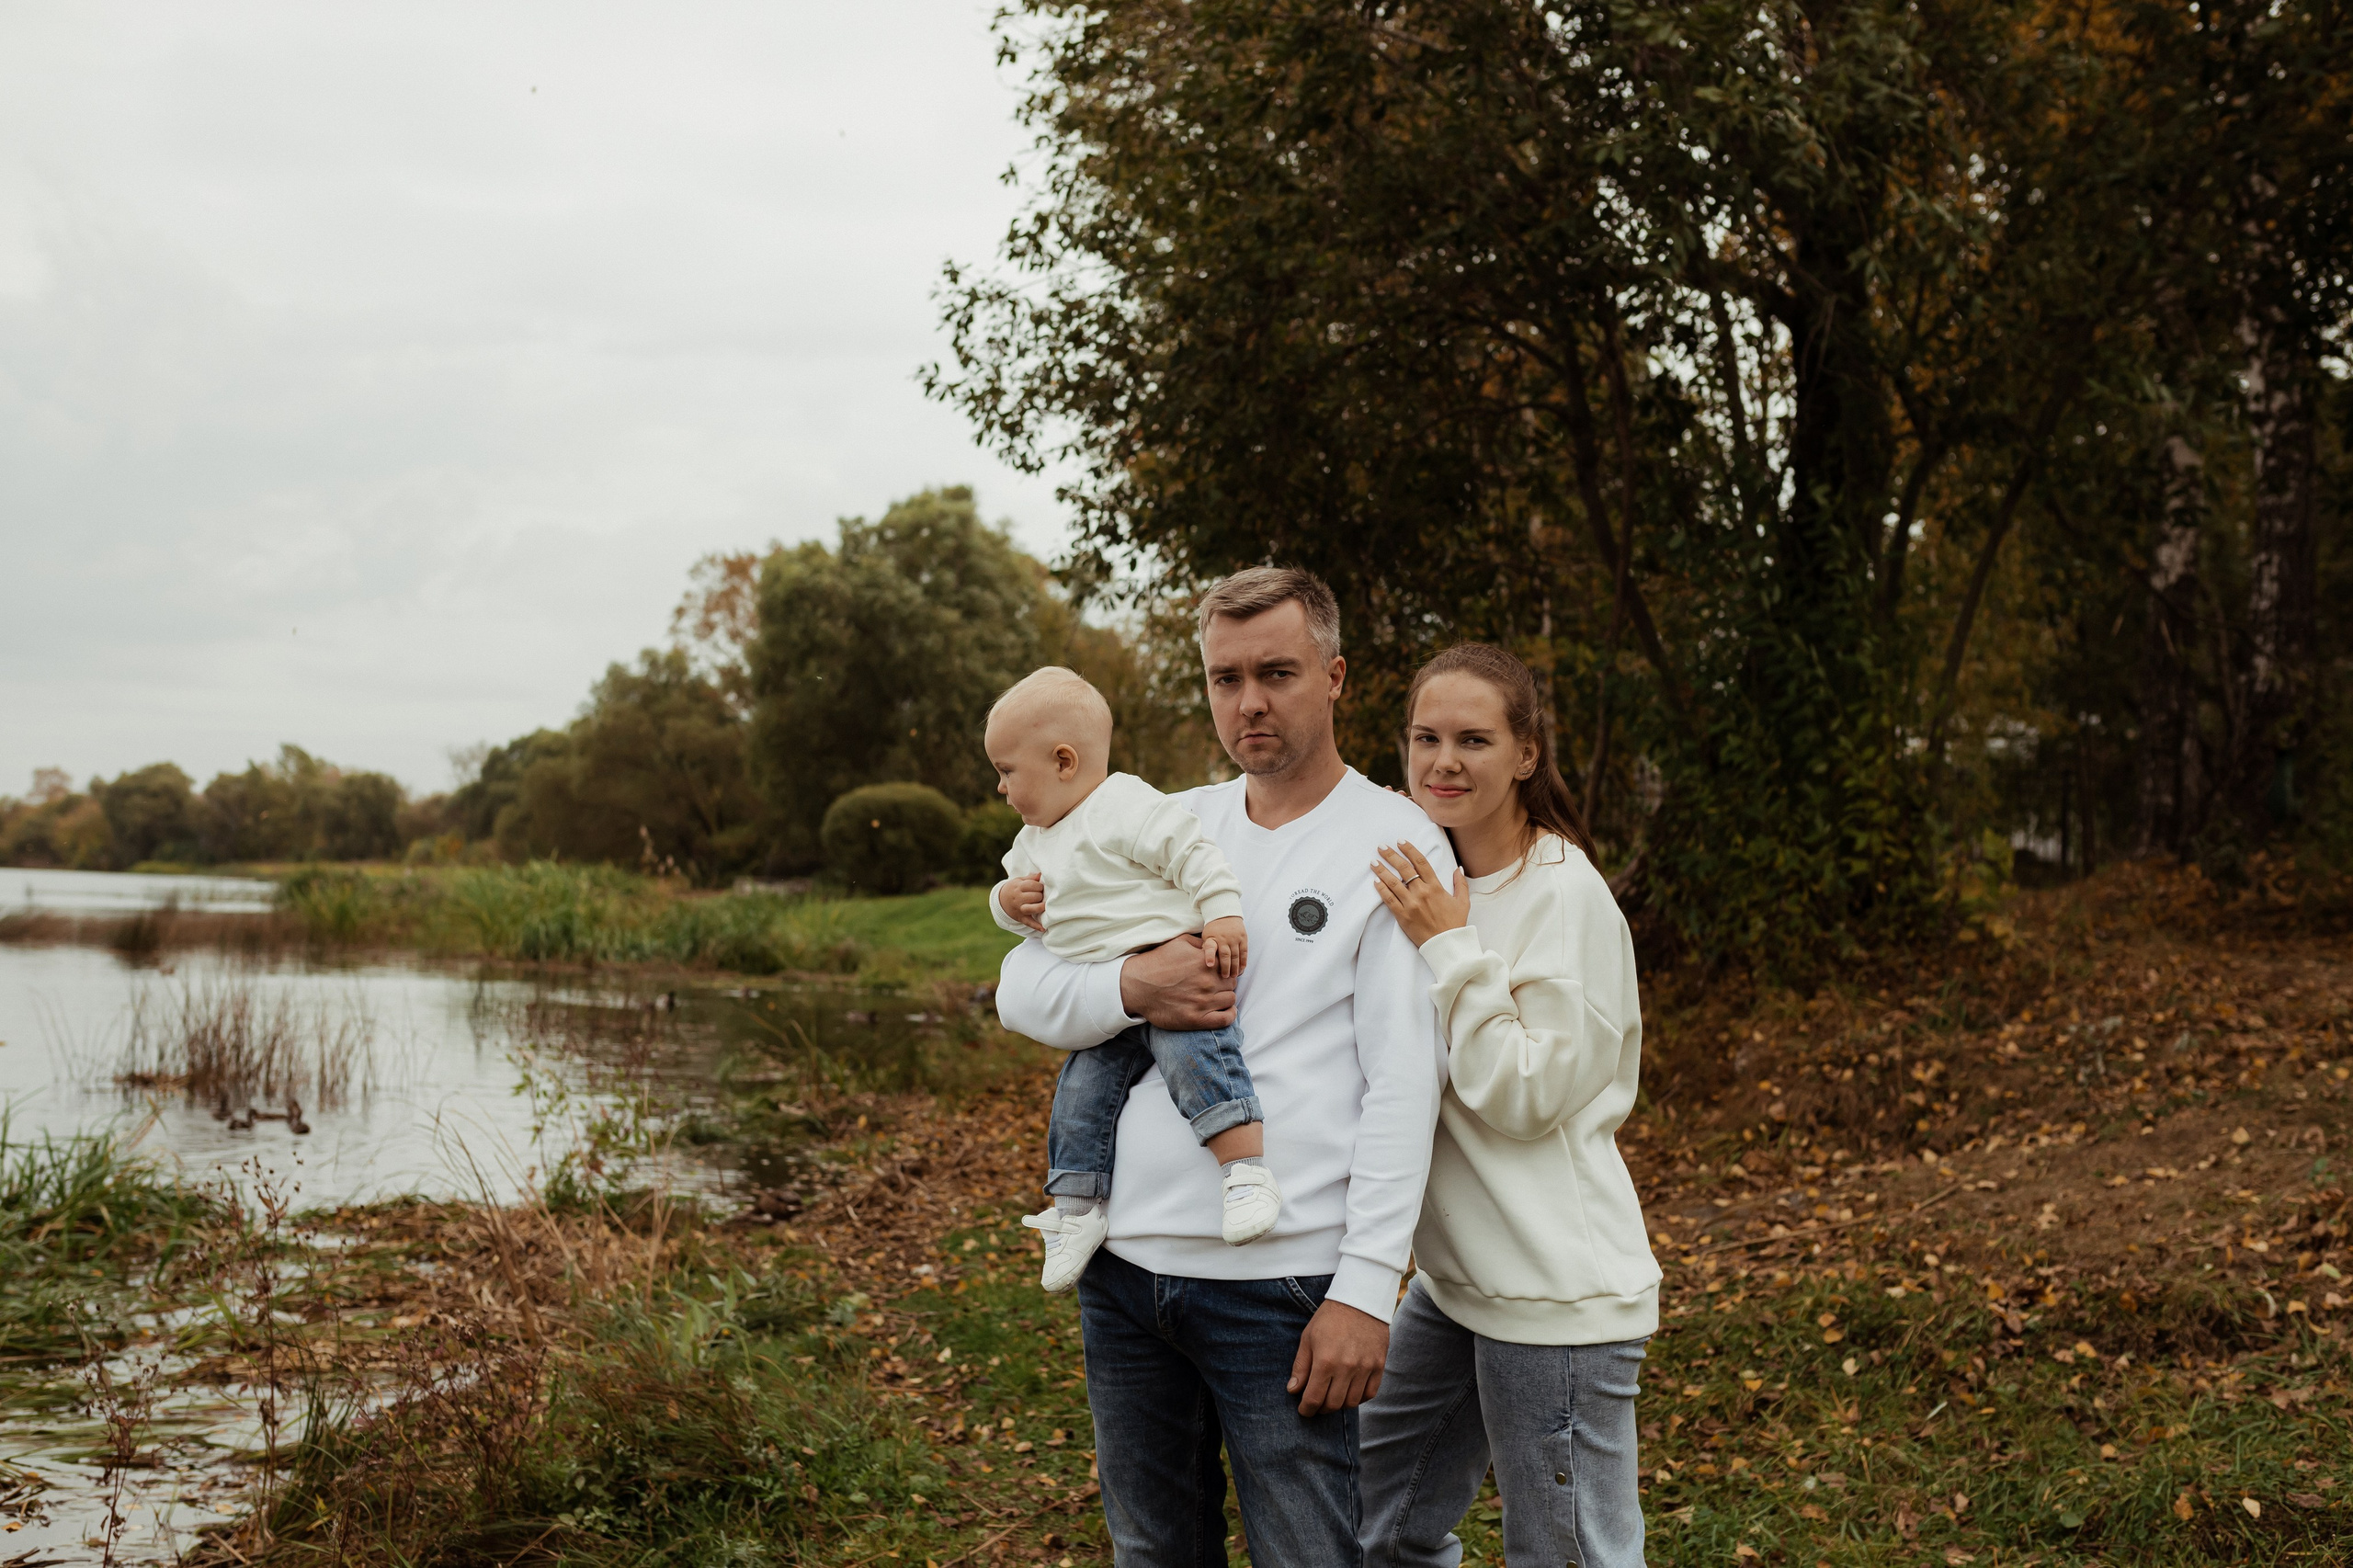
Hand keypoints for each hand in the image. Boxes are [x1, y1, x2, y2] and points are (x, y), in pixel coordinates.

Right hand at [999, 873, 1045, 932]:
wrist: (1001, 900)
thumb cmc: (1015, 888)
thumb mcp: (1019, 880)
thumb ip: (1031, 878)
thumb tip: (1041, 875)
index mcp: (1018, 887)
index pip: (1033, 885)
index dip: (1040, 886)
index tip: (1040, 887)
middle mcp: (1018, 898)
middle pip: (1035, 897)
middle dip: (1041, 895)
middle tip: (1040, 895)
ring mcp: (1019, 909)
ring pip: (1032, 908)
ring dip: (1040, 907)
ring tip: (1045, 905)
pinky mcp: (1021, 918)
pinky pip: (1029, 923)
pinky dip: (1036, 926)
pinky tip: (1044, 928)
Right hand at [1118, 936, 1236, 1030]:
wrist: (1137, 986)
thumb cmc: (1157, 963)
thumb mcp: (1179, 943)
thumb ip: (1201, 943)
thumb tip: (1215, 946)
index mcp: (1205, 962)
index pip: (1229, 966)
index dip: (1224, 969)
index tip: (1217, 973)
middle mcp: (1207, 981)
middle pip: (1232, 983)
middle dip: (1225, 983)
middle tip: (1214, 986)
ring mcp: (1203, 1001)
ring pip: (1231, 999)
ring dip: (1225, 998)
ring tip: (1215, 998)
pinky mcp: (1197, 1019)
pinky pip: (1226, 1019)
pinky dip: (1229, 1015)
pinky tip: (1225, 1011)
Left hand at [1201, 915, 1248, 979]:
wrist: (1225, 913)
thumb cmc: (1213, 928)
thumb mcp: (1206, 935)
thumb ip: (1207, 947)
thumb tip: (1206, 962)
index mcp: (1213, 938)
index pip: (1210, 948)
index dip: (1209, 956)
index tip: (1209, 965)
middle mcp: (1225, 939)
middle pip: (1226, 956)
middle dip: (1226, 968)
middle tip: (1225, 977)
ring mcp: (1235, 938)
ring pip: (1236, 956)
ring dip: (1235, 967)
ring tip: (1234, 976)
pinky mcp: (1243, 938)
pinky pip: (1244, 952)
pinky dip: (1243, 961)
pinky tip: (1242, 969)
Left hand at [1287, 1299, 1388, 1415]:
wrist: (1360, 1300)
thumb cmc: (1329, 1318)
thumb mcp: (1308, 1338)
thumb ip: (1301, 1367)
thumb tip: (1293, 1390)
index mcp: (1325, 1361)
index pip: (1314, 1398)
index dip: (1306, 1410)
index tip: (1304, 1410)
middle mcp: (1346, 1368)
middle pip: (1333, 1404)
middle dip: (1321, 1409)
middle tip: (1316, 1404)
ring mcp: (1365, 1368)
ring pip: (1351, 1402)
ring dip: (1340, 1404)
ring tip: (1332, 1397)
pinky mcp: (1379, 1365)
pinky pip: (1369, 1393)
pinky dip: (1359, 1398)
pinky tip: (1350, 1391)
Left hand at [1370, 842, 1469, 946]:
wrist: (1446, 945)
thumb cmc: (1455, 923)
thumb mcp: (1463, 902)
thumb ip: (1460, 883)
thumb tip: (1458, 868)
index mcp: (1435, 887)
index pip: (1420, 862)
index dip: (1409, 850)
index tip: (1400, 841)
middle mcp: (1422, 893)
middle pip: (1404, 869)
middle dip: (1391, 856)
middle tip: (1381, 847)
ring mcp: (1411, 904)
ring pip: (1393, 883)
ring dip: (1382, 870)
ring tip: (1373, 862)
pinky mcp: (1403, 916)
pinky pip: (1389, 900)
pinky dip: (1381, 889)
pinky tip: (1375, 881)